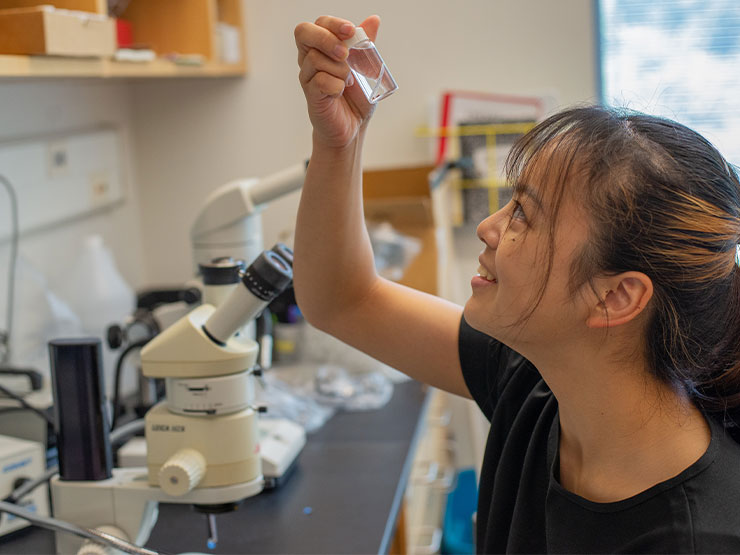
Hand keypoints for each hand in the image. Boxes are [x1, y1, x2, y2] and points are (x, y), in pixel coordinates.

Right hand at [295, 15, 380, 148]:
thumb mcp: (365, 66)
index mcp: (322, 48)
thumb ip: (365, 43)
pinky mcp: (311, 95)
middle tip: (345, 54)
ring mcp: (308, 77)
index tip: (350, 31)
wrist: (353, 126)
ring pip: (315, 59)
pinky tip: (340, 93)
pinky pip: (319, 81)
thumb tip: (374, 19)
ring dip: (339, 69)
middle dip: (326, 39)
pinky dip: (336, 86)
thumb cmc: (355, 97)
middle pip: (304, 33)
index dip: (333, 23)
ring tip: (348, 82)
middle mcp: (310, 59)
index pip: (319, 24)